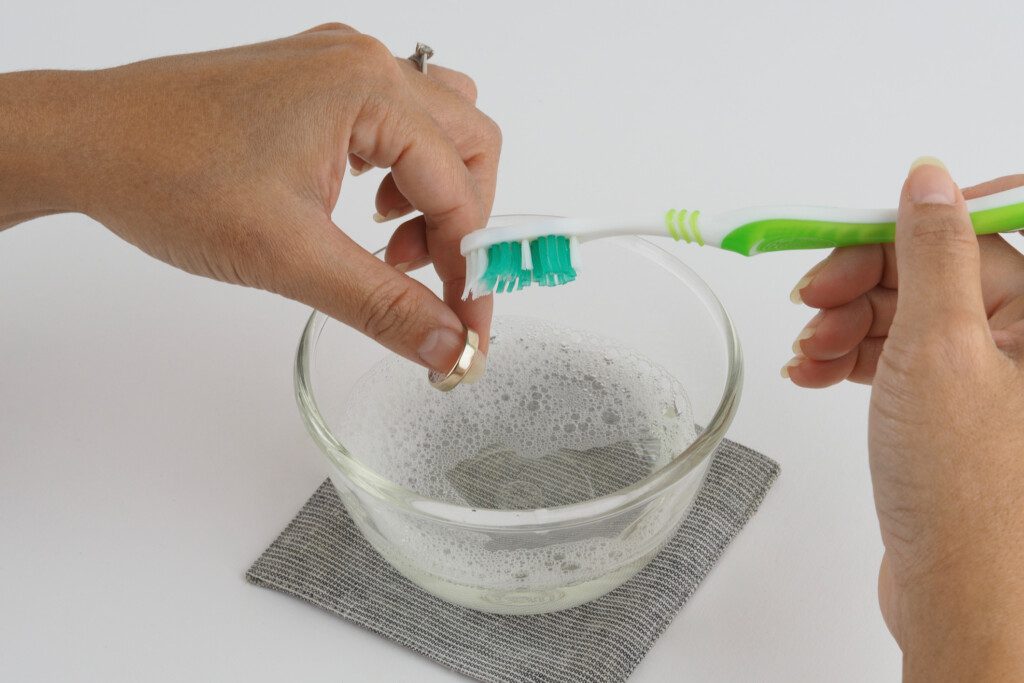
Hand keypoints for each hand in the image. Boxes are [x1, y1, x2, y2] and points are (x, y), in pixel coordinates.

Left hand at [0, 24, 500, 373]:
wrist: (87, 142)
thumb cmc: (168, 176)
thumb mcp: (289, 256)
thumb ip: (383, 304)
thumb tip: (448, 345)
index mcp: (368, 90)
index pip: (460, 189)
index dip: (471, 266)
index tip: (465, 326)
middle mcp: (364, 64)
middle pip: (470, 144)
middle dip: (461, 223)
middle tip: (427, 282)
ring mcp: (339, 66)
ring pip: (441, 126)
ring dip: (436, 191)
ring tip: (389, 243)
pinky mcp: (316, 80)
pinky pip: (396, 118)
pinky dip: (401, 169)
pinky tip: (362, 210)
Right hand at [799, 159, 1023, 677]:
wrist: (957, 590)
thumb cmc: (965, 488)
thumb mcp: (940, 349)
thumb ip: (933, 252)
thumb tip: (929, 177)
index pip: (956, 235)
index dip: (889, 232)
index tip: (831, 236)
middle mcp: (1014, 337)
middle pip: (921, 271)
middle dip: (857, 284)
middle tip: (811, 303)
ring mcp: (978, 372)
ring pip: (899, 313)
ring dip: (842, 323)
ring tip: (808, 352)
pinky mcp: (943, 405)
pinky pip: (890, 355)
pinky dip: (845, 357)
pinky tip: (813, 370)